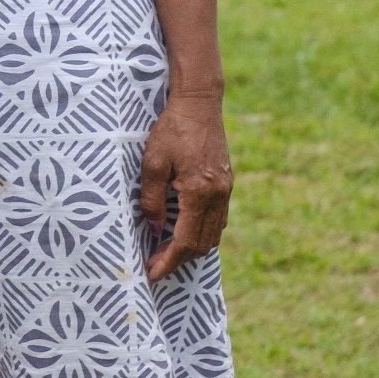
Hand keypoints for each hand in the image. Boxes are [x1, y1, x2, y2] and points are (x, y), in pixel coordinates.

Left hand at [138, 92, 231, 282]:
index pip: (185, 240)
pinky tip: (183, 230)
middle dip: (178, 259)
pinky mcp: (226, 184)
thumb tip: (154, 228)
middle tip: (155, 266)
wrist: (199, 104)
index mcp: (199, 192)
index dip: (168, 260)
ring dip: (191, 248)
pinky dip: (201, 232)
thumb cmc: (172, 130)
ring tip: (166, 252)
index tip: (153, 273)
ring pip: (213, 234)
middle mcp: (218, 196)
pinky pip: (217, 219)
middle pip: (202, 243)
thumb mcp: (152, 163)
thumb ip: (152, 199)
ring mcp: (225, 190)